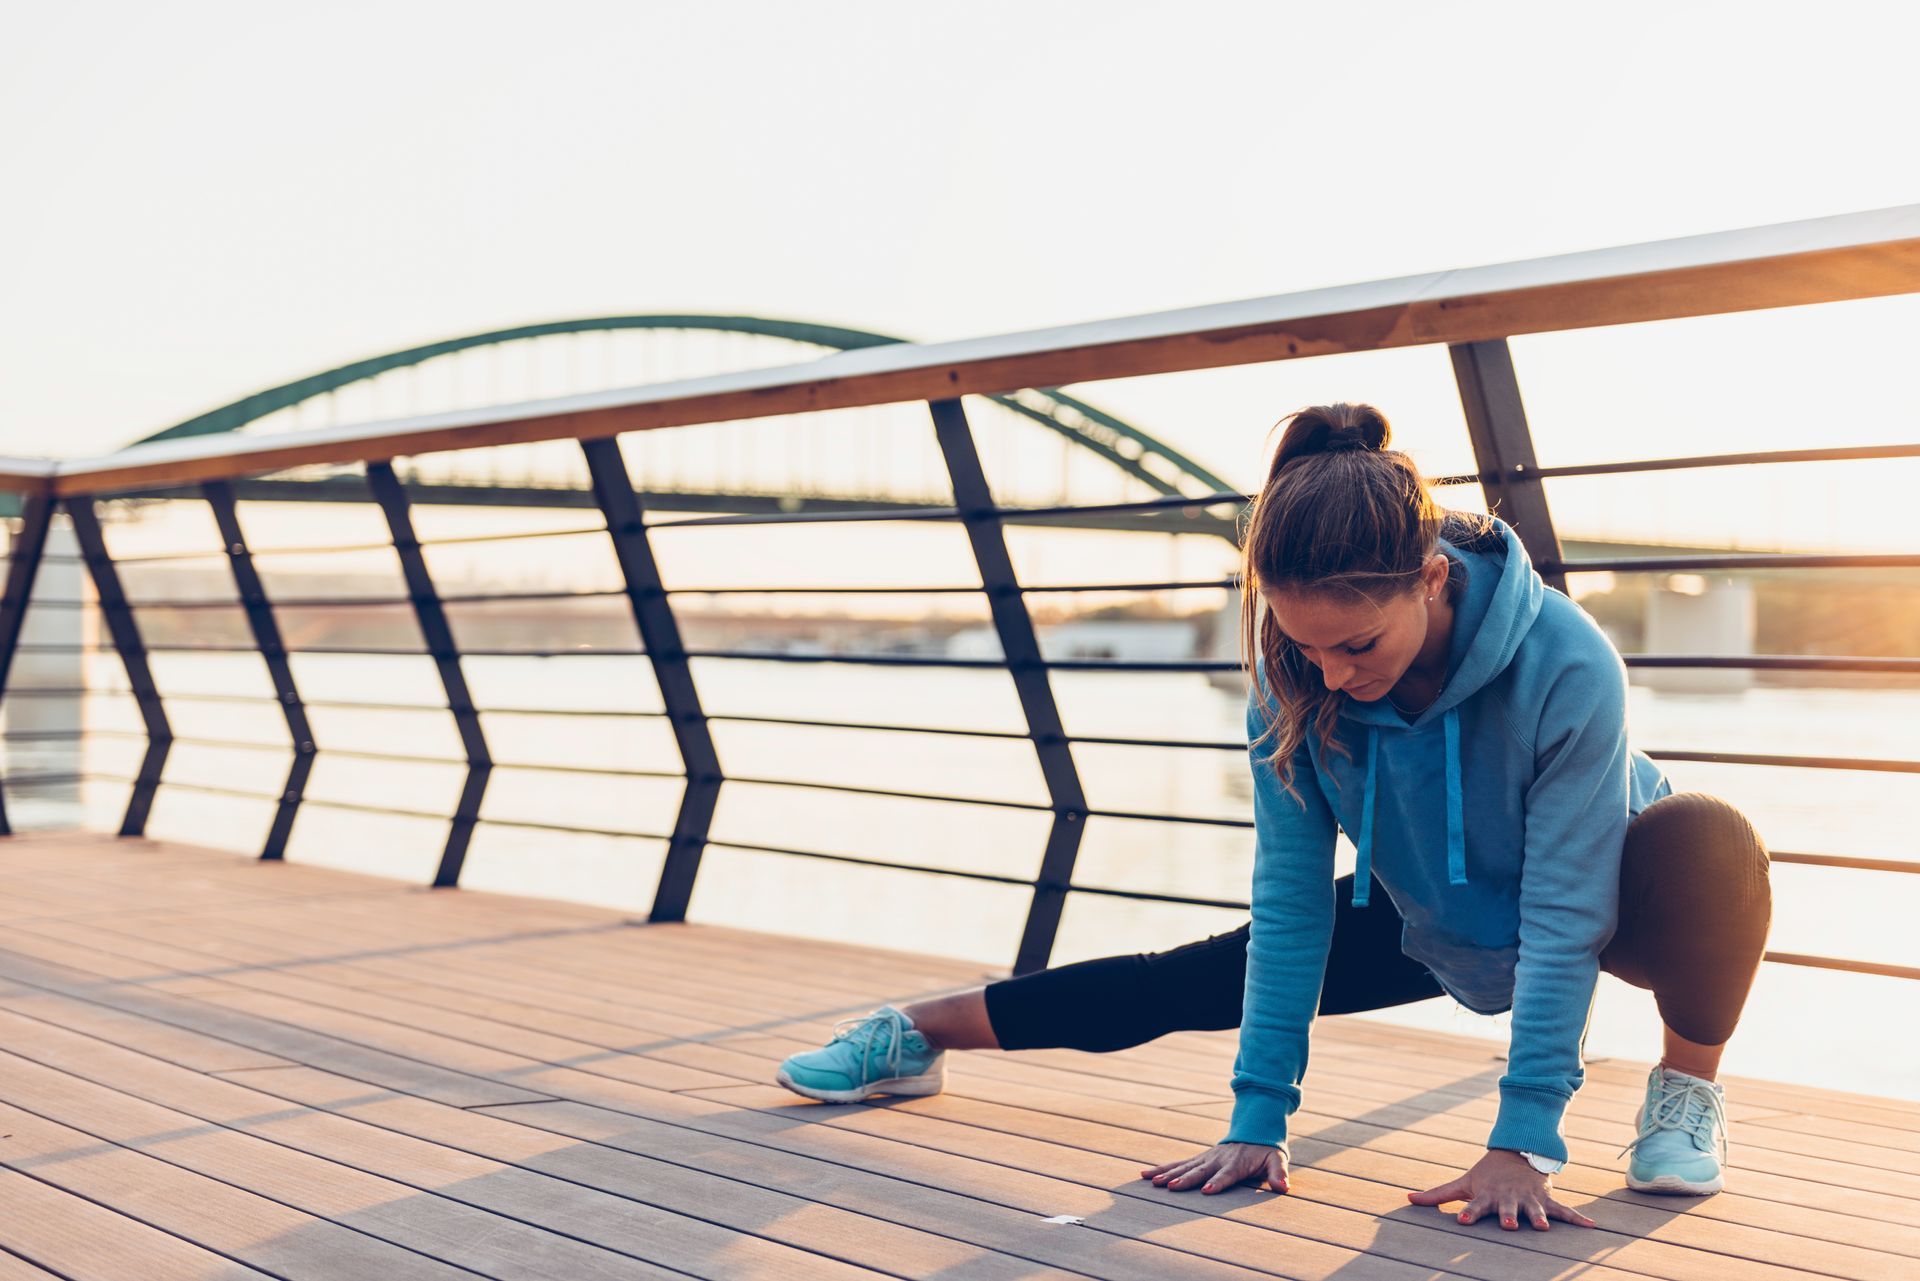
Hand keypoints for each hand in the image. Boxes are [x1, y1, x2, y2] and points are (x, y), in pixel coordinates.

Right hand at [1142, 1142, 1289, 1194]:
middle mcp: (1217, 1160)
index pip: (1226, 1174)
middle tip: (1169, 1186)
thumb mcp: (1276, 1160)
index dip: (1217, 1182)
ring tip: (1152, 1181)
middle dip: (1184, 1179)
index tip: (1207, 1190)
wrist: (1253, 1131)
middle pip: (1199, 1171)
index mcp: (1236, 1163)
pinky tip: (1146, 1174)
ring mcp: (1206, 1158)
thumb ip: (1279, 1173)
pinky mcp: (1198, 1159)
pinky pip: (1178, 1164)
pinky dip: (1162, 1168)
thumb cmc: (1265, 1151)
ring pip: (1184, 1166)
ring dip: (1168, 1173)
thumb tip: (1283, 1187)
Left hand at [1406, 1149, 1597, 1230]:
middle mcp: (1508, 1199)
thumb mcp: (1462, 1183)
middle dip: (1508, 1216)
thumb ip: (1436, 1195)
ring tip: (1542, 1227)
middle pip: (1507, 1209)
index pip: (1474, 1206)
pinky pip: (1564, 1211)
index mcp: (1487, 1197)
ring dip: (1539, 1217)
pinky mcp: (1545, 1200)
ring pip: (1534, 1209)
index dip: (1468, 1214)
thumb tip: (1407, 1198)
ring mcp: (1528, 1199)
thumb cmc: (1486, 1175)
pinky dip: (1578, 1218)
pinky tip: (1593, 1227)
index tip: (1461, 1220)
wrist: (1517, 1154)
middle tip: (1508, 1224)